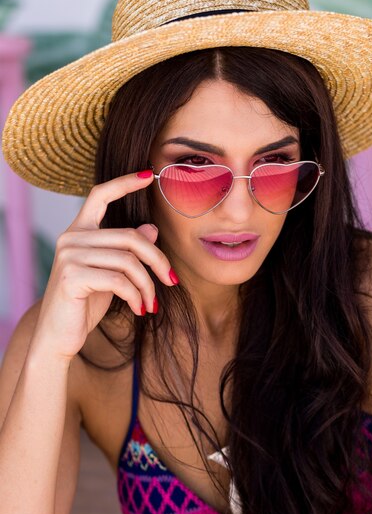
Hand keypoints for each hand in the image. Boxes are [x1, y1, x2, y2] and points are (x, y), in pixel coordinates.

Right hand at [32, 171, 176, 360]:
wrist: (58, 338)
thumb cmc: (85, 304)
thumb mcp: (111, 274)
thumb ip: (126, 250)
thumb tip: (151, 228)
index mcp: (79, 232)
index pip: (100, 195)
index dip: (125, 183)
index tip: (150, 175)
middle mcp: (71, 238)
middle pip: (131, 237)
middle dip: (158, 261)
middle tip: (172, 281)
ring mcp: (69, 256)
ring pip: (129, 261)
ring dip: (148, 286)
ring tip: (150, 304)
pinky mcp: (72, 276)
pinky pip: (119, 280)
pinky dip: (136, 296)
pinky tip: (139, 310)